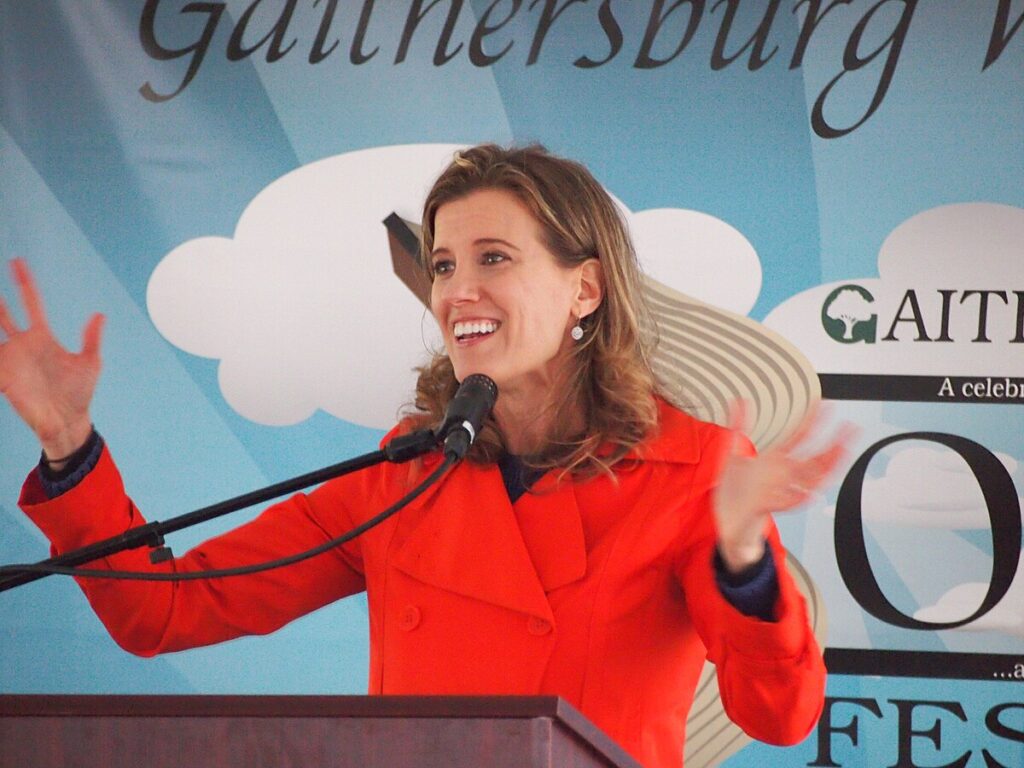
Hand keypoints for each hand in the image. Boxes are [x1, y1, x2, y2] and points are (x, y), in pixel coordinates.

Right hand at [0, 259, 103, 461]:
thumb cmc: (79, 393)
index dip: (24, 282)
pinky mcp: (3, 377)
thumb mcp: (89, 363)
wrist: (68, 421)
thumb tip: (99, 315)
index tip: (17, 262)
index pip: (31, 302)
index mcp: (42, 337)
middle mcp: (23, 344)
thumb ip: (90, 339)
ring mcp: (11, 360)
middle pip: (3, 315)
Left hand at [713, 400, 854, 573]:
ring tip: (842, 454)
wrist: (727, 522)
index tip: (824, 405)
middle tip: (850, 428)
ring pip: (810, 481)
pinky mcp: (763, 507)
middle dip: (833, 444)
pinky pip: (785, 504)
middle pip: (815, 459)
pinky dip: (797, 499)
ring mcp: (777, 491)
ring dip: (827, 468)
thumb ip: (738, 427)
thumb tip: (739, 400)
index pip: (798, 438)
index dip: (811, 422)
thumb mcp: (733, 454)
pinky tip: (808, 494)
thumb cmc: (735, 491)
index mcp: (775, 461)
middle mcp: (782, 476)